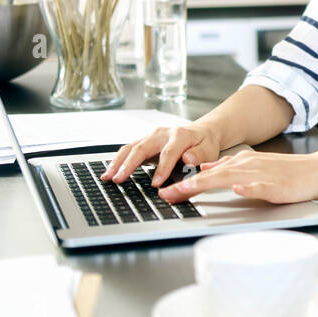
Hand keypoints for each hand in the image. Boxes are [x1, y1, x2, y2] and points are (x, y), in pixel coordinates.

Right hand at [101, 121, 224, 186]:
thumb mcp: (209, 149)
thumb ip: (200, 155)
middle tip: (119, 178)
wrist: (201, 132)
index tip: (156, 184)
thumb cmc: (204, 143)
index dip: (162, 168)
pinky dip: (118, 160)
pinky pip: (128, 150)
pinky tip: (110, 171)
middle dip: (129, 164)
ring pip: (131, 147)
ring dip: (118, 162)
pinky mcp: (144, 142)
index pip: (168, 153)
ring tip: (108, 176)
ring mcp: (151, 137)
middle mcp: (162, 134)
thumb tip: (188, 159)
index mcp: (180, 136)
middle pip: (142, 147)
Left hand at [156, 149, 317, 205]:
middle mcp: (247, 165)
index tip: (165, 192)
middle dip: (186, 185)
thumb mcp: (255, 166)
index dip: (184, 182)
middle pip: (211, 175)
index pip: (207, 173)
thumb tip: (206, 169)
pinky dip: (248, 187)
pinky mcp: (277, 185)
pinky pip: (260, 186)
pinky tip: (238, 189)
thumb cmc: (290, 172)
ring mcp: (262, 175)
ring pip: (229, 178)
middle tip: (165, 196)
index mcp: (241, 162)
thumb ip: (231, 167)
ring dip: (206, 184)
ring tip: (186, 191)